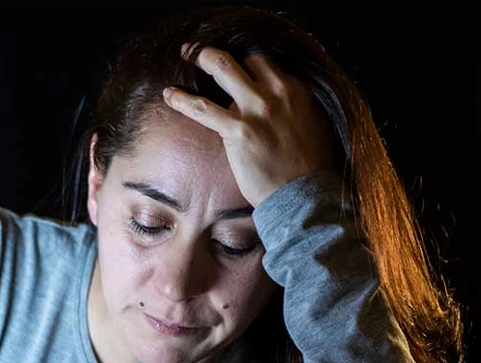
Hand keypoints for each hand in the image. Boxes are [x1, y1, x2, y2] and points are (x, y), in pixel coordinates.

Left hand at [162, 44, 335, 207]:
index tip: (231, 62)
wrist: (305, 195)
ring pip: (222, 67)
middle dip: (219, 50)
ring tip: (185, 54)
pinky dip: (182, 99)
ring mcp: (258, 109)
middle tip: (201, 50)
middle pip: (244, 57)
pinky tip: (168, 94)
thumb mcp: (311, 123)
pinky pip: (202, 108)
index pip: (264, 60)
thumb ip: (293, 105)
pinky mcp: (239, 131)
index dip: (244, 59)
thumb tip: (277, 100)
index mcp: (295, 89)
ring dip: (200, 56)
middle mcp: (278, 92)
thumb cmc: (307, 166)